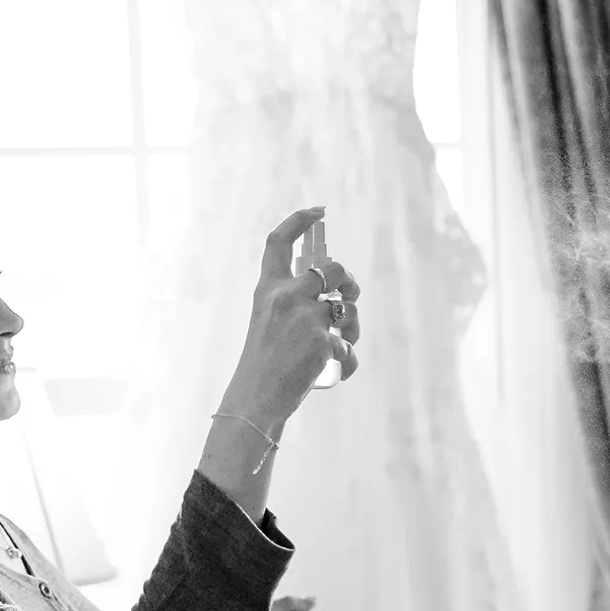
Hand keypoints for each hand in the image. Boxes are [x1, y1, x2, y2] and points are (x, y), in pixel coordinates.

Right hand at [219, 207, 363, 425]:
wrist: (255, 400)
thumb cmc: (263, 365)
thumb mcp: (268, 323)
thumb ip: (291, 305)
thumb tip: (335, 300)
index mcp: (267, 290)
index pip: (279, 242)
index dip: (299, 220)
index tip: (318, 210)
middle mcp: (285, 297)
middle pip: (332, 269)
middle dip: (349, 281)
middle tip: (351, 297)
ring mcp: (304, 318)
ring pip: (347, 310)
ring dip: (354, 328)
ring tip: (347, 343)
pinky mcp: (322, 343)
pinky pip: (349, 348)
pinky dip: (349, 362)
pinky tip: (342, 373)